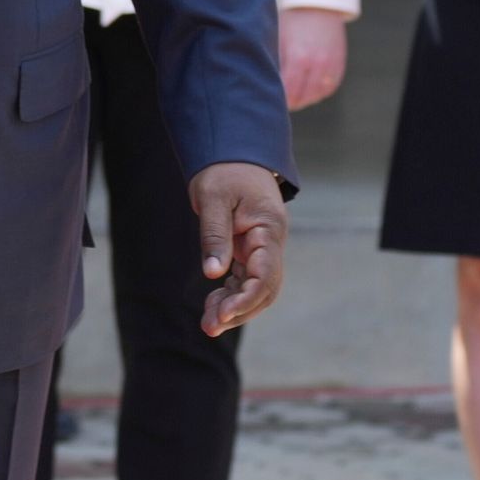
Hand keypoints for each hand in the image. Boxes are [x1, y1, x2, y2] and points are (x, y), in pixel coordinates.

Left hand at [191, 162, 286, 335]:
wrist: (233, 153)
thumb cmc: (224, 171)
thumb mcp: (213, 198)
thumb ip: (214, 235)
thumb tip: (214, 273)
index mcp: (269, 229)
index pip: (265, 275)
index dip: (246, 299)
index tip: (223, 315)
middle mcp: (271, 243)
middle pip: (264, 289)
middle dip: (240, 310)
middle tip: (210, 326)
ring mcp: (262, 249)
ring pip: (255, 288)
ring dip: (234, 307)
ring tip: (208, 324)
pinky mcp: (250, 251)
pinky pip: (244, 280)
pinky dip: (230, 295)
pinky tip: (212, 305)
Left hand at [274, 7, 348, 108]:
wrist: (318, 5)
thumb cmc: (291, 20)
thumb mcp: (278, 38)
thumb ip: (275, 61)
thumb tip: (266, 82)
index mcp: (298, 58)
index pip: (288, 91)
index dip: (279, 99)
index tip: (270, 102)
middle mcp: (317, 64)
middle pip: (303, 97)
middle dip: (290, 102)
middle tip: (280, 104)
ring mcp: (331, 65)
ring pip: (317, 95)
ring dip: (305, 99)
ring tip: (294, 99)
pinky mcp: (339, 63)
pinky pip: (330, 87)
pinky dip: (319, 92)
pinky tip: (309, 92)